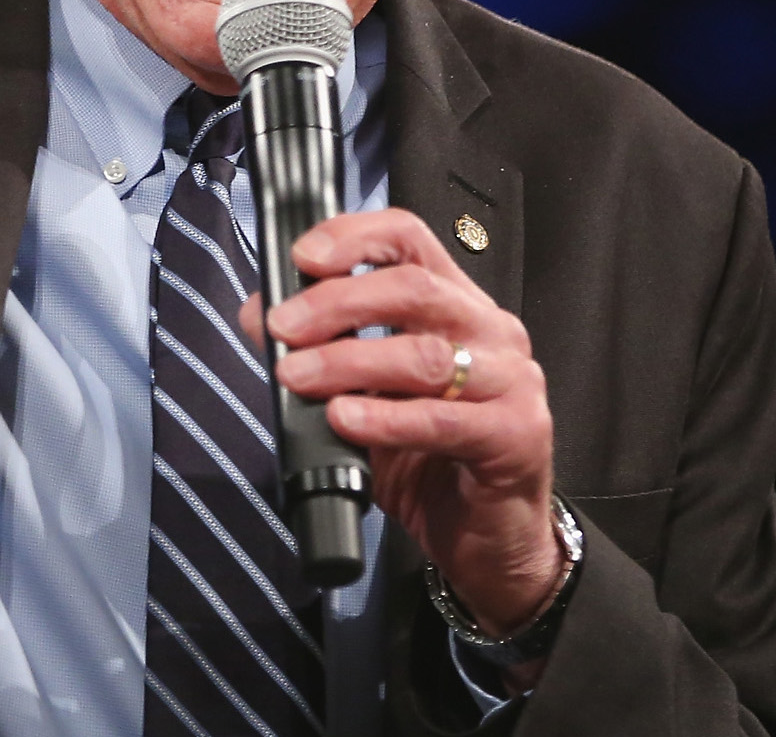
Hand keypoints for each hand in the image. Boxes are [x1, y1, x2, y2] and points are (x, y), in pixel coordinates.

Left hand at [237, 209, 562, 633]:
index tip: (302, 257)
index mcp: (456, 305)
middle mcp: (491, 331)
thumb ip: (320, 350)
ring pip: (424, 354)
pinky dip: (386, 417)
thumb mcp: (364, 396)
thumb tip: (258, 314)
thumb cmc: (429, 460)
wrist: (488, 539)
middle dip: (336, 303)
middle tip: (284, 328)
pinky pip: (443, 420)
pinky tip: (345, 418)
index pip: (410, 239)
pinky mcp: (517, 435)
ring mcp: (511, 381)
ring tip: (299, 376)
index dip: (354, 236)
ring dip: (348, 361)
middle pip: (414, 288)